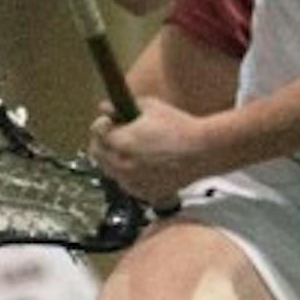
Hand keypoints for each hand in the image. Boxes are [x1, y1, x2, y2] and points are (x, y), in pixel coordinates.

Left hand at [87, 95, 213, 200]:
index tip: (109, 121)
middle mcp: (123, 165)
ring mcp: (133, 182)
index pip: (96, 132)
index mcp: (122, 142)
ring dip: (113, 160)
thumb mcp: (151, 106)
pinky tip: (142, 165)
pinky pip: (127, 185)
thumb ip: (123, 105)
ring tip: (131, 149)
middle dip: (102, 142)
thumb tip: (105, 107)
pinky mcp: (145, 193)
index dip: (102, 124)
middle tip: (115, 135)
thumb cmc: (180, 127)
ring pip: (110, 172)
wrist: (203, 151)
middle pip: (97, 154)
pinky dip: (129, 175)